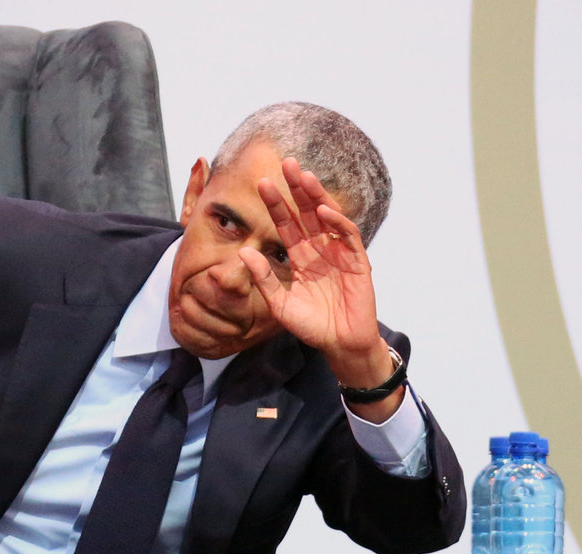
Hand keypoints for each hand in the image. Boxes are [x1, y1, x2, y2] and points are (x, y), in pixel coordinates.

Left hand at [240, 157, 400, 417]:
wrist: (339, 345)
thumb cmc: (311, 326)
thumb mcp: (279, 303)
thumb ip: (263, 278)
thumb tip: (242, 253)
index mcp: (300, 257)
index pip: (286, 224)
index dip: (276, 204)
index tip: (262, 184)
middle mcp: (319, 250)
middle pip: (307, 212)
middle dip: (296, 189)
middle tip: (285, 163)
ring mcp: (339, 253)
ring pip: (327, 217)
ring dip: (317, 196)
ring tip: (304, 176)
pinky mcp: (358, 262)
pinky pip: (348, 236)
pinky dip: (337, 222)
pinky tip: (324, 210)